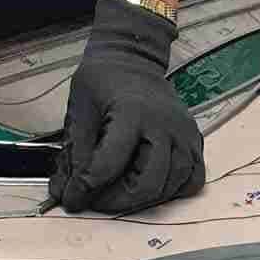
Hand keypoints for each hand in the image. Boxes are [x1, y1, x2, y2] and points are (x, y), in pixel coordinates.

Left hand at [49, 0, 204, 214]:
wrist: (131, 58)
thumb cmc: (103, 82)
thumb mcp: (80, 111)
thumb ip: (74, 154)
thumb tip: (65, 194)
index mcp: (132, 113)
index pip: (108, 165)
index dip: (86, 189)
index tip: (72, 198)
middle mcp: (164, 124)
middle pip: (147, 184)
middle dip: (116, 201)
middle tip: (95, 200)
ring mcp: (184, 133)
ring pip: (171, 186)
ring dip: (142, 200)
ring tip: (118, 193)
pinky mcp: (194, 139)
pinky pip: (193, 179)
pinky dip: (172, 191)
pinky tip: (150, 186)